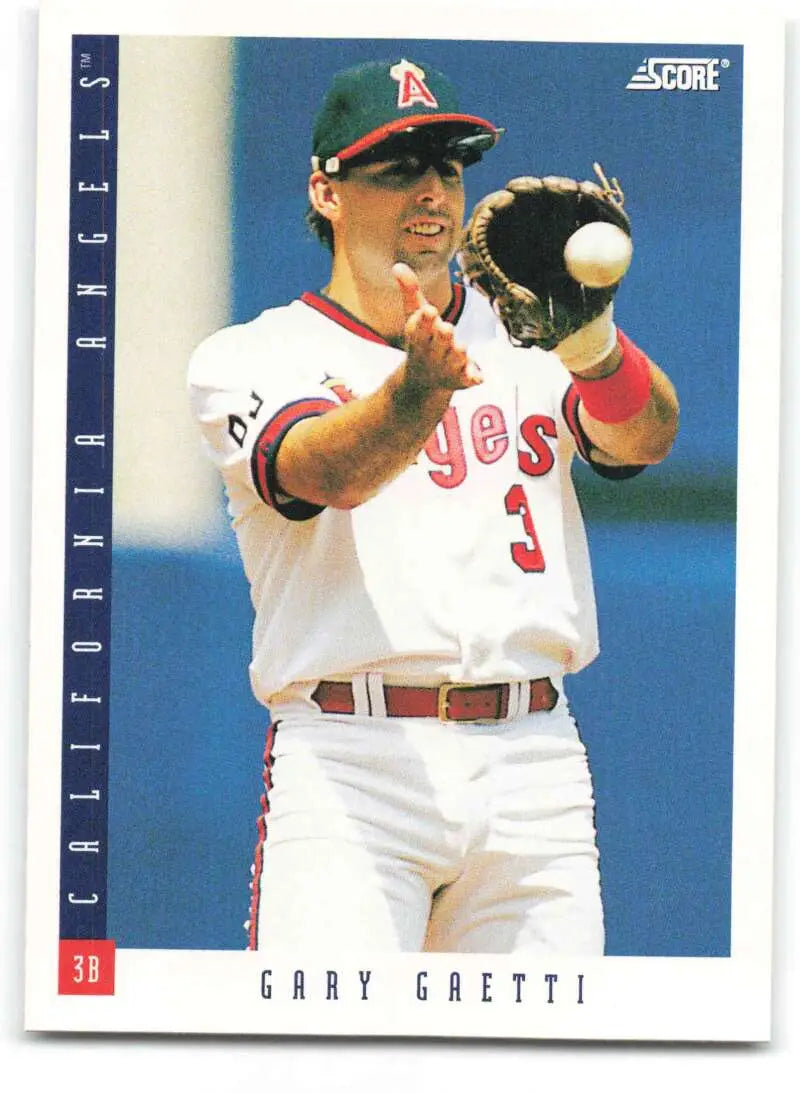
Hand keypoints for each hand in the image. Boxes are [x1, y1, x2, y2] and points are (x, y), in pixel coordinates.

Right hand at [393, 263, 482, 390]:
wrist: (422, 384)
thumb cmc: (421, 341)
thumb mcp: (413, 318)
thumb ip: (410, 292)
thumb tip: (398, 265)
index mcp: (419, 337)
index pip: (420, 327)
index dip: (426, 319)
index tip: (430, 311)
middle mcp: (433, 353)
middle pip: (443, 338)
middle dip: (445, 334)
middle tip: (447, 329)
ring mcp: (447, 368)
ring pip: (459, 355)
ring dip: (460, 353)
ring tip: (461, 349)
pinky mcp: (462, 380)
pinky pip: (470, 378)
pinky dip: (473, 378)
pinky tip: (478, 377)